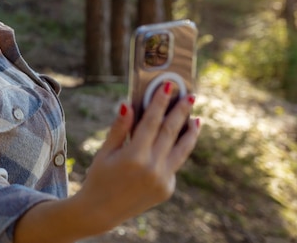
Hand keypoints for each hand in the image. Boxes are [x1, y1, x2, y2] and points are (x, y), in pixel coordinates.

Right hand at [74, 81, 199, 233]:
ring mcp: (162, 180)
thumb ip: (119, 128)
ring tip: (197, 118)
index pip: (152, 122)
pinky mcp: (167, 189)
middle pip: (171, 132)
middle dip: (181, 111)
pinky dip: (178, 149)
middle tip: (190, 95)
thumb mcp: (105, 151)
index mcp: (134, 156)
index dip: (160, 102)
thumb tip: (127, 104)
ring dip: (190, 131)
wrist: (101, 211)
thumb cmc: (99, 176)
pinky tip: (179, 139)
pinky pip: (174, 163)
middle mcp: (152, 168)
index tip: (168, 85)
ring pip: (182, 149)